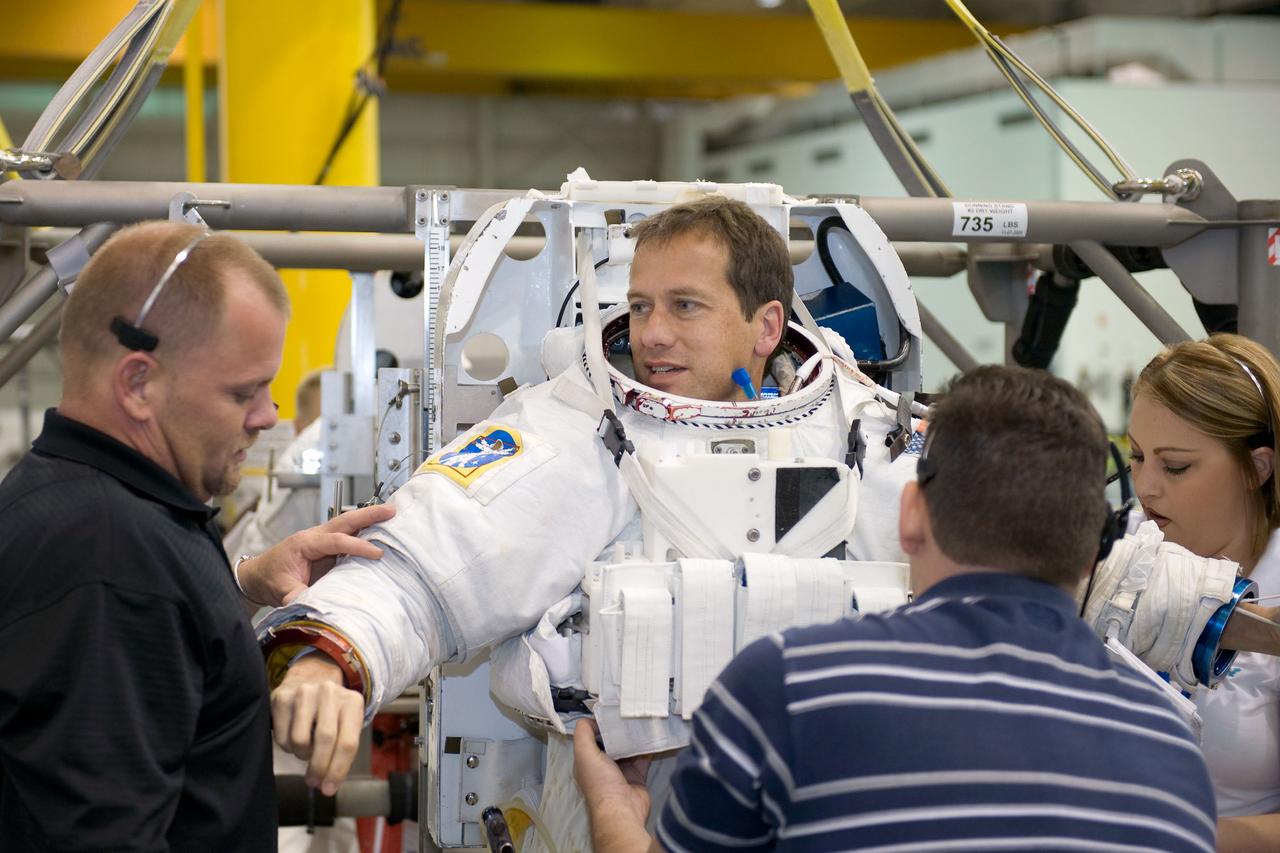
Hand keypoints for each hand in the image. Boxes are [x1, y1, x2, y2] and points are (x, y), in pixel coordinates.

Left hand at [238, 502, 394, 605]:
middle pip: (345, 520)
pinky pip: (349, 537)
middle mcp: (315, 537)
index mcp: (304, 543)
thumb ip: (297, 596)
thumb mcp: (281, 591)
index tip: (377, 554)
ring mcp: (322, 541)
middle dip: (369, 515)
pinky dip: (365, 532)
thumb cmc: (268, 579)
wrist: (258, 576)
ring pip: (348, 525)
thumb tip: (313, 606)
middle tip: (392, 510)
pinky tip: (381, 533)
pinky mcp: (328, 549)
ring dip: (370, 519)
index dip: (357, 546)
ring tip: (392, 515)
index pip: (336, 541)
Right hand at [271, 654, 364, 795]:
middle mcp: (329, 693)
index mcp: (352, 702)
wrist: (309, 678)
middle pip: (325, 740)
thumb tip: (327, 785)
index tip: (329, 790)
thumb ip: (342, 751)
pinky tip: (294, 738)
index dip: (338, 770)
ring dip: (302, 755)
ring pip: (300, 741)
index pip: (348, 743)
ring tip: (306, 750)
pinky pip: (282, 737)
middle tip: (314, 782)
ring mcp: (305, 693)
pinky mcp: (282, 698)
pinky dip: (288, 747)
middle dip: (319, 768)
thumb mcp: (346, 724)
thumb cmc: (331, 711)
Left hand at [573, 719, 653, 850]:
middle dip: (619, 727)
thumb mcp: (584, 754)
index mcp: (587, 760)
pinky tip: (654, 733)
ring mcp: (621, 770)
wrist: (622, 810)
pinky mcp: (638, 774)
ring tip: (643, 717)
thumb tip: (591, 719)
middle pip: (611, 740)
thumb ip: (583, 734)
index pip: (591, 736)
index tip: (611, 709)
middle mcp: (603, 764)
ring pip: (628, 747)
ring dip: (634, 735)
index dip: (599, 723)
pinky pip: (643, 756)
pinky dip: (648, 746)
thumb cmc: (600, 782)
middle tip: (630, 710)